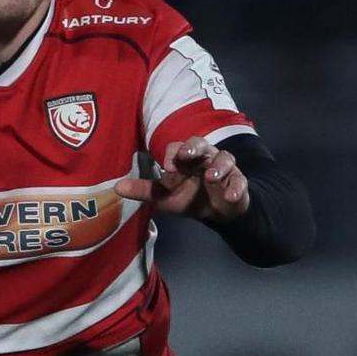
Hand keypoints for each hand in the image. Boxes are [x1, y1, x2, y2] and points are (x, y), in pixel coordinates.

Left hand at [118, 137, 247, 222]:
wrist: (218, 211)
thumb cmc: (190, 197)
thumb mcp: (165, 197)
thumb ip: (145, 191)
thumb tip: (117, 188)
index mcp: (187, 159)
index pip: (179, 148)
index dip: (174, 154)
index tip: (167, 166)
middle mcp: (205, 158)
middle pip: (202, 144)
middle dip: (194, 148)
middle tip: (187, 155)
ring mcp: (224, 169)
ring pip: (225, 158)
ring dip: (218, 167)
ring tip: (210, 178)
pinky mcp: (238, 183)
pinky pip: (240, 182)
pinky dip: (236, 187)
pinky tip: (229, 195)